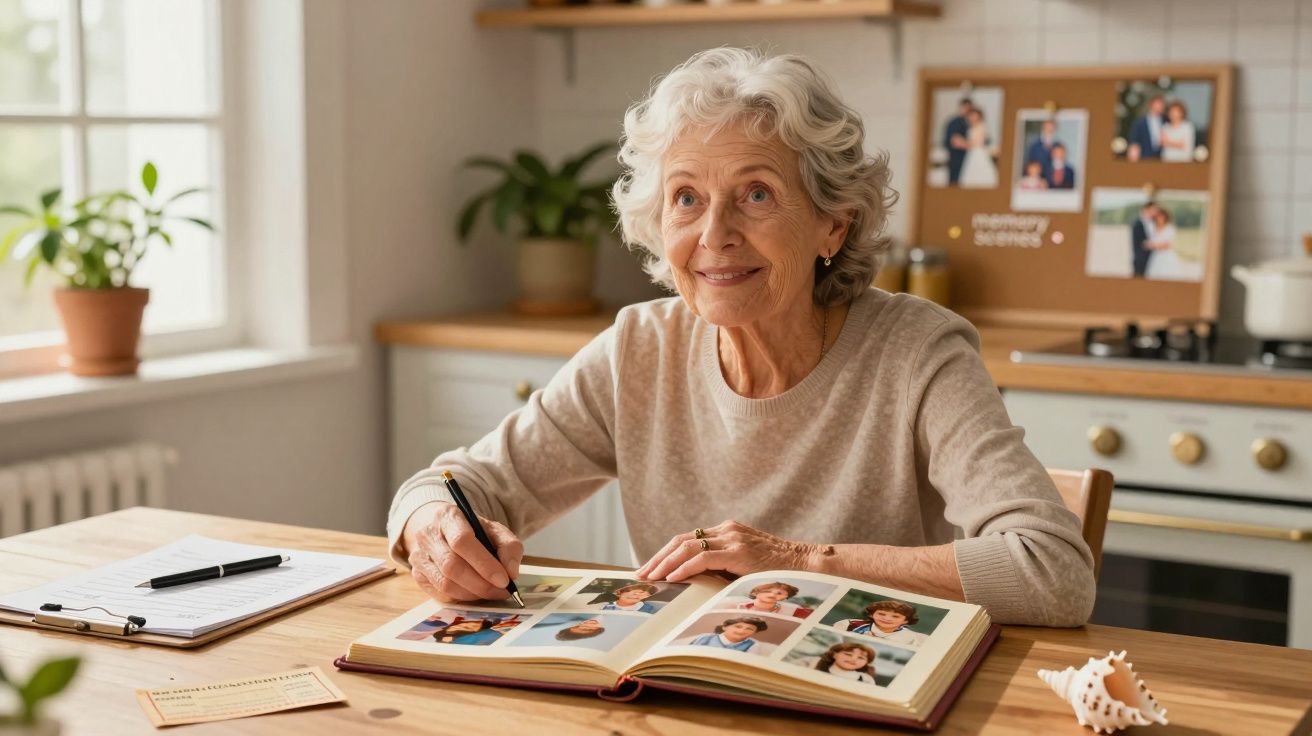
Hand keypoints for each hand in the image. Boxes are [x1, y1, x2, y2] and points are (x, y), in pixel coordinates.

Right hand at [401, 501, 523, 603]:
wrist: (446, 533)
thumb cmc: (474, 532)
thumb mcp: (496, 531)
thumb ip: (509, 547)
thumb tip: (511, 572)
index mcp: (448, 516)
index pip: (461, 541)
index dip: (484, 563)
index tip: (504, 579)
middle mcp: (428, 535)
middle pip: (452, 566)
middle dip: (481, 584)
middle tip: (502, 591)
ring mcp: (419, 556)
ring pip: (445, 583)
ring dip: (473, 593)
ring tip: (492, 592)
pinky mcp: (418, 575)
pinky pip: (441, 593)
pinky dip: (462, 597)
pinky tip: (475, 592)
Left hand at [634, 520, 817, 582]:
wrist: (808, 566)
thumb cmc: (778, 572)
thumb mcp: (745, 568)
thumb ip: (723, 570)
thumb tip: (695, 588)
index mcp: (727, 531)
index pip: (687, 540)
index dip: (665, 554)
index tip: (651, 570)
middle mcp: (726, 530)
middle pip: (681, 541)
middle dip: (658, 558)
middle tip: (641, 575)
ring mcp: (732, 538)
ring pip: (687, 547)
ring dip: (665, 563)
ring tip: (651, 578)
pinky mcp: (738, 551)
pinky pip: (703, 557)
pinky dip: (684, 567)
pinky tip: (672, 578)